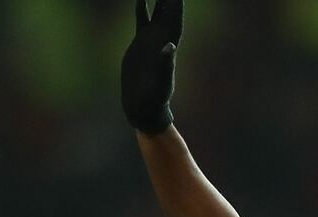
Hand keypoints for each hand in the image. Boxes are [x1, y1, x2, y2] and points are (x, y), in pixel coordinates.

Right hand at [121, 0, 183, 133]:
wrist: (144, 104)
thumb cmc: (155, 97)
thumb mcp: (161, 80)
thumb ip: (165, 64)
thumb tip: (169, 47)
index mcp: (169, 43)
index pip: (175, 16)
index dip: (176, 2)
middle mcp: (162, 38)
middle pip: (168, 9)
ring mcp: (152, 39)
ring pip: (157, 11)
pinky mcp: (141, 43)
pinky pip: (143, 19)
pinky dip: (142, 7)